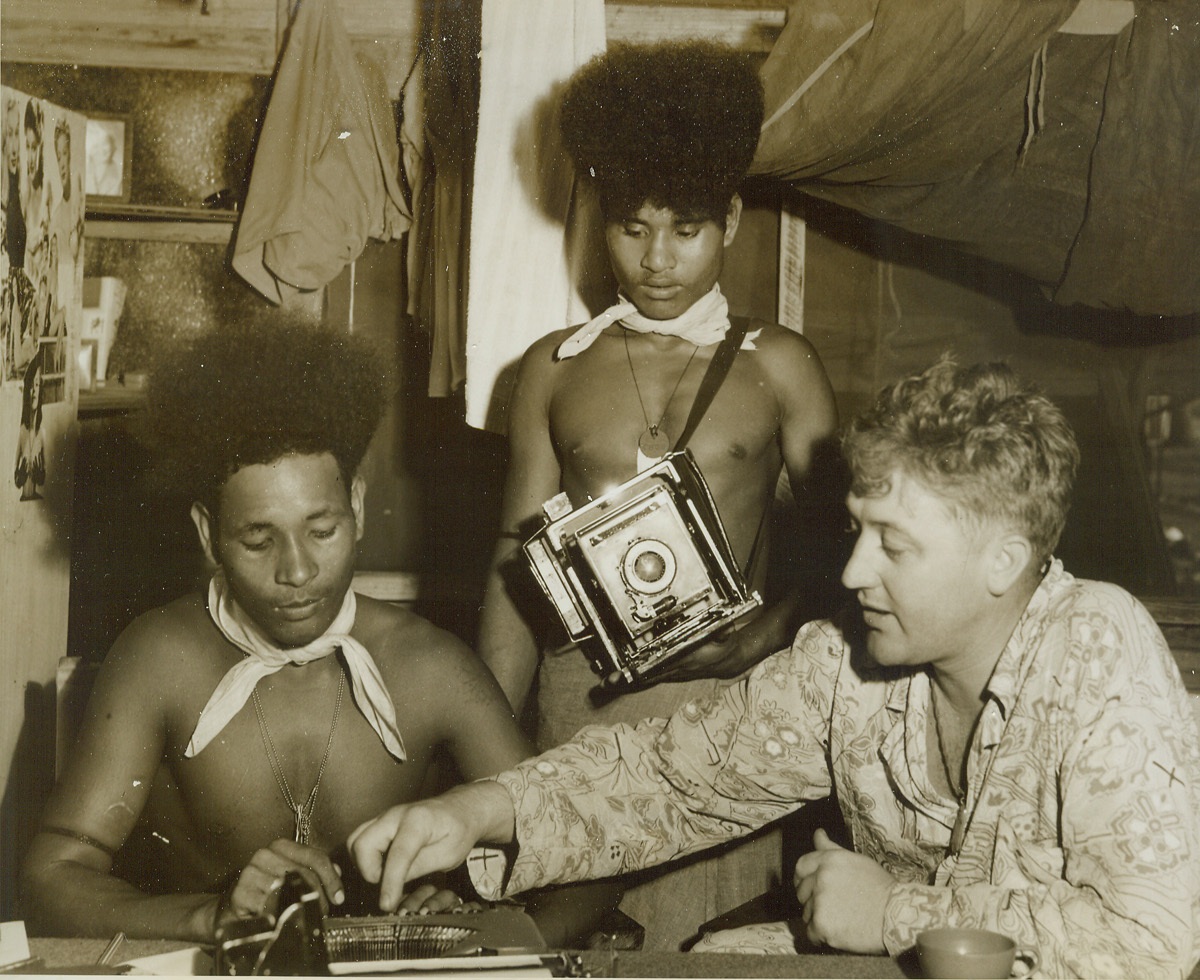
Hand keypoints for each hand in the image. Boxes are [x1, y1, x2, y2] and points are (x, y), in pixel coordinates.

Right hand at [216, 839, 343, 933]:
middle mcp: (264, 854)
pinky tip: (283, 921)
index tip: (339, 897)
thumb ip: (313, 871)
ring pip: (288, 889)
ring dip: (301, 907)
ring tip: (306, 918)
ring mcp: (250, 872)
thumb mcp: (290, 877)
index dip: (331, 878)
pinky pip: (268, 906)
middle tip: (323, 912)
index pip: (314, 857)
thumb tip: (338, 872)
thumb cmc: (263, 892)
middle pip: (304, 873)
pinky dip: (279, 915)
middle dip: (319, 896)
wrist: (228, 909)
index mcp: (280, 846)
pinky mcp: (239, 893)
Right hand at [348, 783, 514, 912]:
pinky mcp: (380, 823)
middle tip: (389, 884)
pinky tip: (381, 867)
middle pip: (362, 843)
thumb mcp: (448, 855)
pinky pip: (359, 839)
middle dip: (369, 871)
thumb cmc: (458, 831)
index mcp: (418, 821)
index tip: (386, 905)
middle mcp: (396, 815)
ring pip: (355, 840)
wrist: (460, 809)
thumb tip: (392, 885)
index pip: (397, 854)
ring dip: (363, 864)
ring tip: (385, 875)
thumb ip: (419, 868)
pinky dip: (363, 857)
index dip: (390, 883)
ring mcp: (385, 817)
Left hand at [621, 606, 780, 685]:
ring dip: (625, 682)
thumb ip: (725, 632)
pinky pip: (648, 677)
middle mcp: (674, 669)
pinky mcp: (667, 672)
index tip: (632, 670)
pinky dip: (632, 680)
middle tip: (607, 682)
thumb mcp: (726, 637)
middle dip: (627, 680)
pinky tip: (616, 681)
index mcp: (685, 660)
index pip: (662, 664)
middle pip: (647, 676)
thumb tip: (727, 627)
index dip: (647, 667)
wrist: (725, 661)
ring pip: (645, 679)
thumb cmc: (722, 646)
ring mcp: (670, 673)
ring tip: (605, 684)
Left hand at [793, 829, 894, 952]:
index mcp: (829, 860)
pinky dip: (821, 936)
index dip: (803, 879)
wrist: (897, 917)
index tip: (810, 888)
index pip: (801, 866)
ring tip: (841, 920)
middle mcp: (821, 878)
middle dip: (812, 901)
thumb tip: (818, 833)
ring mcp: (820, 901)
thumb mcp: (857, 861)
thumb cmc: (880, 888)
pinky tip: (838, 932)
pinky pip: (810, 933)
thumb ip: (831, 848)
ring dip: (818, 919)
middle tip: (832, 908)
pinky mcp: (822, 924)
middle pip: (801, 892)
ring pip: (806, 913)